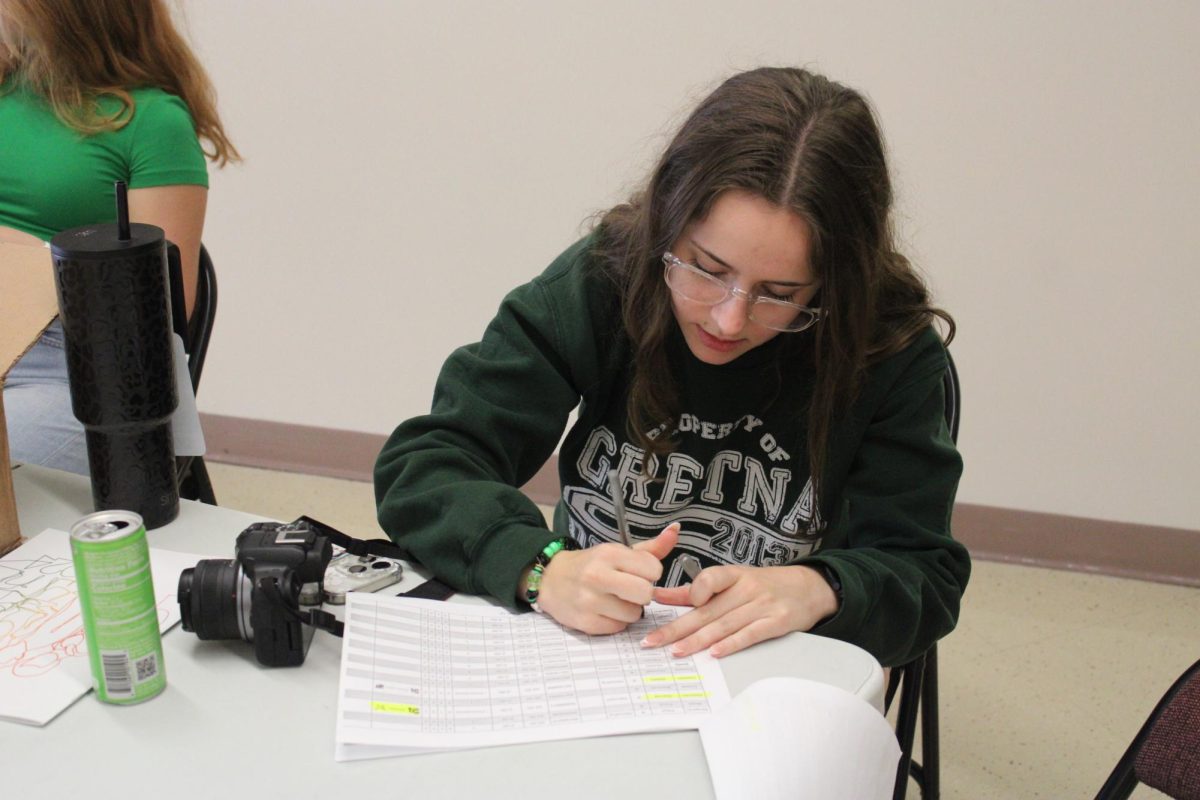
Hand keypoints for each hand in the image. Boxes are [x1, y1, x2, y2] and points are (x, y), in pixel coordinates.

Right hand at [537, 524, 678, 634]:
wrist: (551, 579)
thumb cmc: (591, 565)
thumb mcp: (618, 551)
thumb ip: (650, 547)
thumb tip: (676, 531)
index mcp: (609, 554)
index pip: (653, 569)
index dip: (650, 573)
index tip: (638, 573)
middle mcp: (598, 575)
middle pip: (646, 594)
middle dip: (642, 594)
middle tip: (629, 589)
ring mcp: (589, 601)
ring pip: (634, 615)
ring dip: (629, 610)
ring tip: (614, 600)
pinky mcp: (585, 622)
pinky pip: (618, 628)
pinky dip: (615, 621)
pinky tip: (603, 610)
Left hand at [642, 564, 837, 657]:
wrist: (809, 588)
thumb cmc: (765, 585)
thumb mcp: (732, 580)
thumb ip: (696, 589)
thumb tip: (661, 596)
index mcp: (734, 575)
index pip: (709, 579)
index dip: (689, 592)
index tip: (662, 602)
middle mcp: (747, 589)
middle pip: (708, 610)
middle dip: (677, 627)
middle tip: (653, 641)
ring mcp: (762, 606)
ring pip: (724, 624)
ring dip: (698, 640)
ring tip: (676, 650)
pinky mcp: (776, 623)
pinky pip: (750, 634)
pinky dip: (732, 644)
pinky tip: (715, 653)